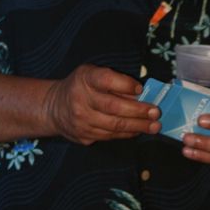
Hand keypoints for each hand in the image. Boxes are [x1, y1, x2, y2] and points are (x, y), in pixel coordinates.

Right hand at [43, 64, 159, 145]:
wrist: (53, 107)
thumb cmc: (80, 86)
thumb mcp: (92, 74)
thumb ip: (114, 80)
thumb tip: (141, 93)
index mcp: (85, 79)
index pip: (106, 79)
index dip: (125, 84)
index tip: (140, 89)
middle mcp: (81, 100)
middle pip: (113, 107)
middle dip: (138, 111)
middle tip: (156, 113)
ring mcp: (81, 120)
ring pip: (114, 126)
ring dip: (138, 126)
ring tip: (154, 126)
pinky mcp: (84, 136)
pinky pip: (109, 136)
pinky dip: (127, 133)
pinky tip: (138, 130)